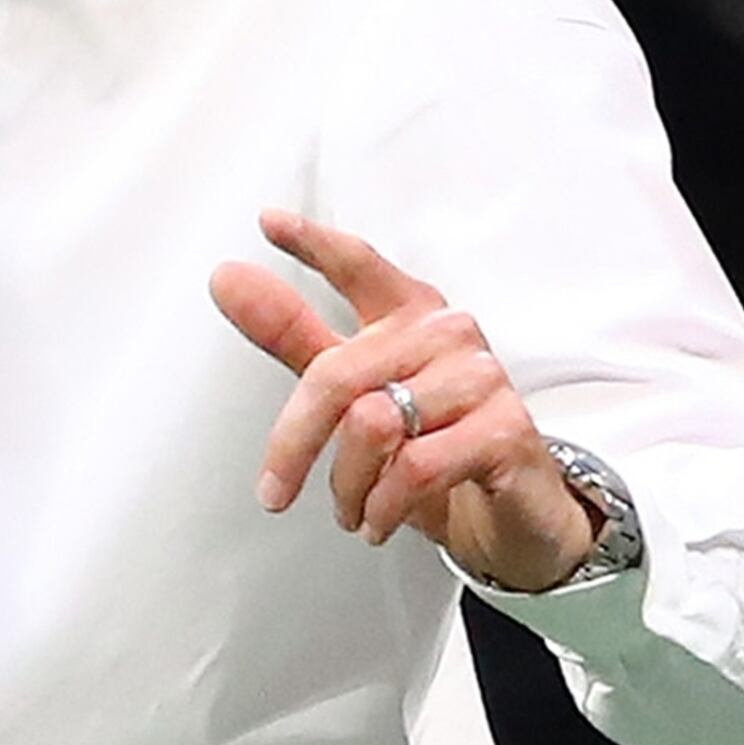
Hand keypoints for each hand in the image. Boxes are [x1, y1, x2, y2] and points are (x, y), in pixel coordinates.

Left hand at [210, 209, 600, 593]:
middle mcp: (448, 334)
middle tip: (274, 491)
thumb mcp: (356, 394)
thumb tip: (229, 280)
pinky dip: (384, 505)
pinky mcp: (506, 430)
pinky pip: (415, 467)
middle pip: (337, 374)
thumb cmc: (435, 447)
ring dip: (348, 485)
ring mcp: (481, 379)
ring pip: (373, 424)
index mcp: (410, 315)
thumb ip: (294, 337)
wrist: (515, 515)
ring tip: (351, 510)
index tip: (269, 223)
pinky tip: (378, 521)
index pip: (359, 265)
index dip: (314, 244)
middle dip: (294, 444)